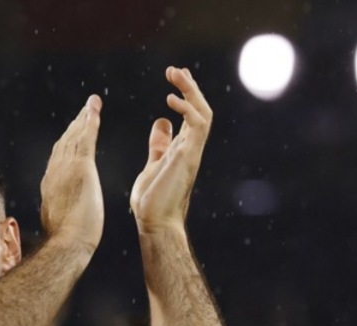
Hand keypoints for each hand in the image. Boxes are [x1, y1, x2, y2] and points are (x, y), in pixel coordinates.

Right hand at [39, 95, 104, 254]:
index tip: (73, 136)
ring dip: (83, 118)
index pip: (58, 160)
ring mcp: (65, 169)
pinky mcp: (80, 167)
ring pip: (74, 137)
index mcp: (50, 188)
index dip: (66, 146)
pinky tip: (95, 108)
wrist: (67, 244)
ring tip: (92, 104)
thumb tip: (63, 222)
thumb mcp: (61, 226)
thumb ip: (62, 216)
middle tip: (83, 112)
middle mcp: (54, 174)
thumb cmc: (68, 244)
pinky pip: (85, 138)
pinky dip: (89, 121)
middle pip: (64, 144)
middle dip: (74, 127)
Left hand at [129, 67, 212, 234]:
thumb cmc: (152, 201)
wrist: (155, 224)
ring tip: (175, 74)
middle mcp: (191, 148)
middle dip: (189, 87)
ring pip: (203, 113)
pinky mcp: (188, 157)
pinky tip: (170, 99)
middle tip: (174, 69)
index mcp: (183, 149)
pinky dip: (186, 109)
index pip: (191, 115)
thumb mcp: (153, 163)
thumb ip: (159, 144)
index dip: (186, 94)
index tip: (174, 77)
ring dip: (190, 91)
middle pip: (200, 110)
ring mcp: (192, 152)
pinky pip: (197, 126)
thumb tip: (161, 122)